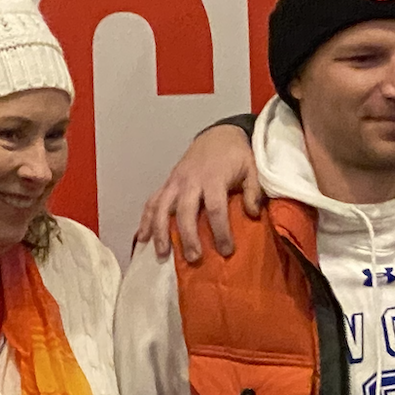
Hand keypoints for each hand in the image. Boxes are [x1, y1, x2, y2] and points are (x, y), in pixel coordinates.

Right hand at [131, 125, 259, 262]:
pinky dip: (145, 220)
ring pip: (161, 207)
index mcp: (213, 177)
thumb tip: (252, 214)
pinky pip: (152, 202)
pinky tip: (142, 238)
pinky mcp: (167, 183)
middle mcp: (190, 180)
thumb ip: (253, 192)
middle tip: (193, 258)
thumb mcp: (252, 170)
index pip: (215, 208)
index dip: (220, 230)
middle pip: (185, 211)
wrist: (218, 135)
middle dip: (188, 236)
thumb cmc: (236, 156)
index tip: (226, 251)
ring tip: (162, 255)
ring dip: (160, 232)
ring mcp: (175, 182)